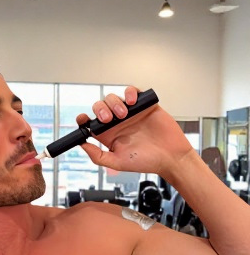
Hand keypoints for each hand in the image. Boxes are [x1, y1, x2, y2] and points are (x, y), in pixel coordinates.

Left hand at [77, 86, 193, 176]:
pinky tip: (132, 101)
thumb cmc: (147, 161)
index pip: (90, 122)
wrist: (171, 157)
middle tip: (108, 119)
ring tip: (123, 114)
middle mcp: (117, 122)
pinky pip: (132, 92)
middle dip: (100, 109)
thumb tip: (82, 145)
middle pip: (100, 107)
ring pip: (113, 98)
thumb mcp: (118, 162)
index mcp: (108, 135)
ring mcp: (130, 113)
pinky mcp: (143, 105)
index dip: (83, 119)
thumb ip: (98, 156)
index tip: (83, 119)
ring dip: (114, 102)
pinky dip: (129, 92)